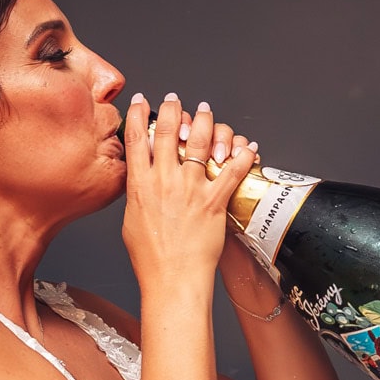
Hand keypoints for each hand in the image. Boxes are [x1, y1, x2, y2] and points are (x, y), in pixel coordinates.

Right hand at [121, 94, 258, 291]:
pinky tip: (248, 147)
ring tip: (206, 111)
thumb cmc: (151, 258)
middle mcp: (164, 181)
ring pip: (199, 142)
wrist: (172, 279)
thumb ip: (136, 194)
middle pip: (167, 131)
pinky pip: (232, 171)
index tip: (141, 100)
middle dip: (172, 109)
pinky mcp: (214, 201)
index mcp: (140, 185)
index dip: (138, 114)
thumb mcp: (131, 220)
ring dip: (204, 121)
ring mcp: (190, 189)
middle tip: (176, 99)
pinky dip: (243, 156)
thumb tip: (139, 181)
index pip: (136, 139)